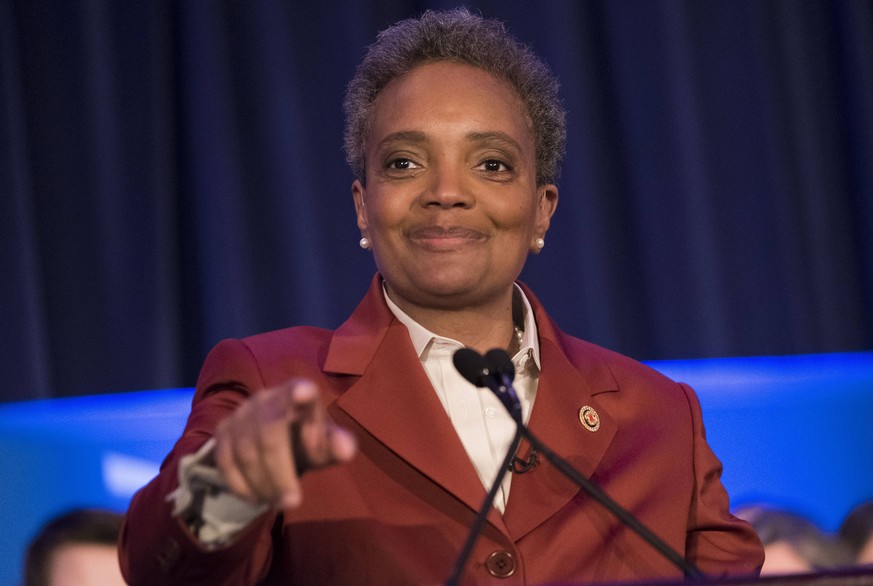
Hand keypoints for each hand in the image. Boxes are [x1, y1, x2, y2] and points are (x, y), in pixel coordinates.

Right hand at [213, 379, 356, 509]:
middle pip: (269, 434)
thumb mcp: (326, 446)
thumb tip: (346, 450)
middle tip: (292, 503)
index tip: (303, 393)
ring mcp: (241, 412)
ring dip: (262, 484)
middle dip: (279, 473)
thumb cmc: (307, 440)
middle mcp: (266, 398)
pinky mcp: (222, 430)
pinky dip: (241, 486)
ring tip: (278, 503)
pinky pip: (226, 461)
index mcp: (299, 394)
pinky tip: (256, 498)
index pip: (301, 389)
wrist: (276, 443)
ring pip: (245, 452)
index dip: (301, 391)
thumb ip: (338, 446)